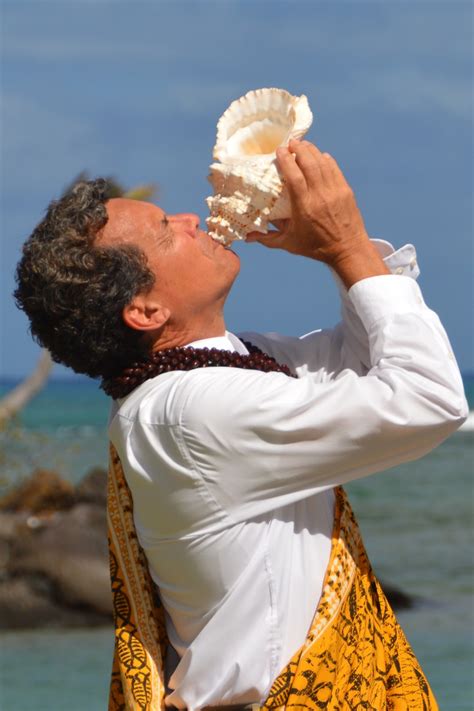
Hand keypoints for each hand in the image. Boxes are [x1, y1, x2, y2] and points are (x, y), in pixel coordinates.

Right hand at [247, 140, 388, 287]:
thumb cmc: (316, 248)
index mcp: (304, 208)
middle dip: (299, 149)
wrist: (348, 250)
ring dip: (311, 151)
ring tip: (302, 145)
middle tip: (290, 143)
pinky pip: (334, 168)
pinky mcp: (345, 190)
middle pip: (309, 163)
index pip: (295, 176)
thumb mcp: (289, 244)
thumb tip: (247, 237)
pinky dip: (325, 159)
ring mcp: (335, 192)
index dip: (286, 160)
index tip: (279, 150)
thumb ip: (267, 239)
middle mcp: (320, 196)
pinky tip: (319, 155)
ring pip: (322, 163)